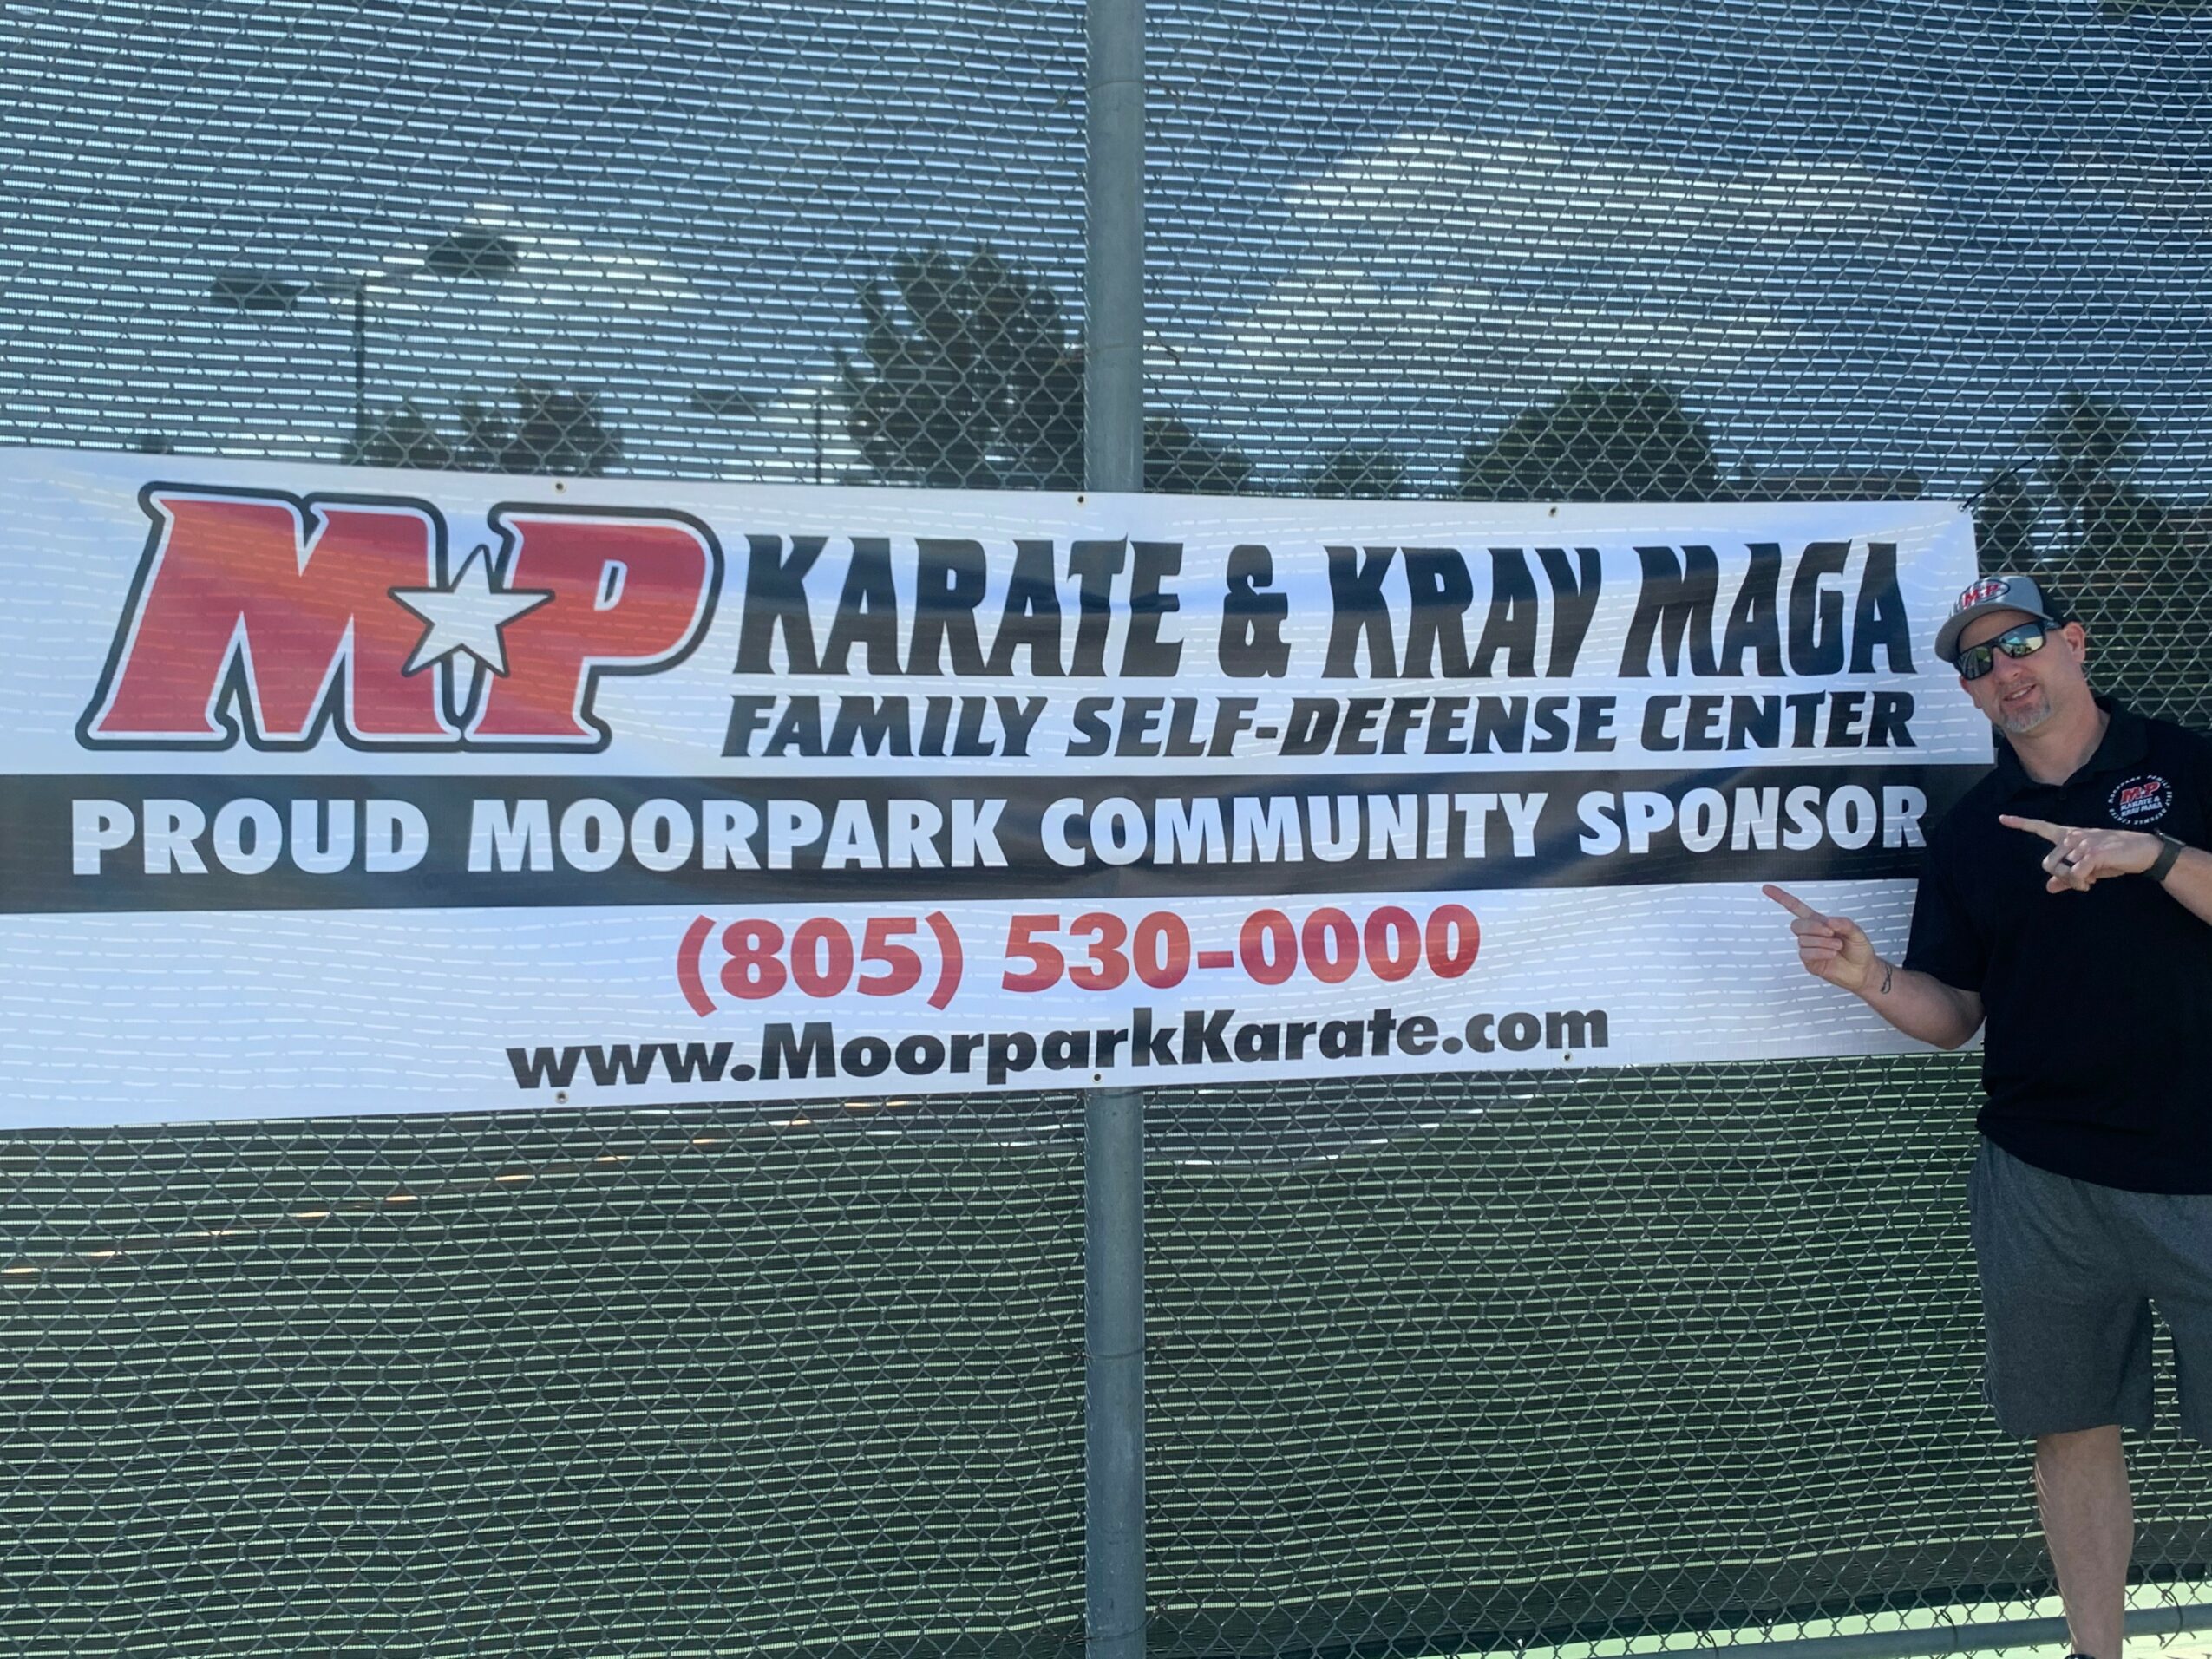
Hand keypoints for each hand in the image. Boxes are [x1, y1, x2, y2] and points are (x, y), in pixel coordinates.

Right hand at [1763, 883, 1878, 993]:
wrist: (1863, 971)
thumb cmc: (1860, 950)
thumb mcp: (1857, 931)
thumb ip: (1844, 923)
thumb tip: (1829, 922)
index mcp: (1820, 922)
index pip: (1796, 908)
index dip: (1781, 898)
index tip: (1767, 889)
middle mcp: (1812, 935)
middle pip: (1796, 925)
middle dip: (1813, 927)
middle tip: (1830, 932)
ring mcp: (1810, 949)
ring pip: (1803, 940)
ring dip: (1822, 942)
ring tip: (1837, 946)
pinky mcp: (1810, 962)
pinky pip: (1806, 954)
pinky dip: (1820, 952)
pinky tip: (1831, 954)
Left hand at [1998, 815, 2160, 892]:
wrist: (2144, 852)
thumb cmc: (2115, 859)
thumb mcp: (2089, 868)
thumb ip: (2067, 877)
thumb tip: (2049, 887)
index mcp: (2070, 836)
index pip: (2042, 827)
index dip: (2021, 824)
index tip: (2002, 818)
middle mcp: (2073, 836)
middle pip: (2047, 863)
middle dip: (2060, 877)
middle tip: (2080, 882)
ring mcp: (2083, 843)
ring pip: (2060, 870)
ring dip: (2073, 882)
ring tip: (2089, 881)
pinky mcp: (2093, 853)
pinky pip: (2075, 874)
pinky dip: (2080, 883)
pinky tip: (2091, 882)